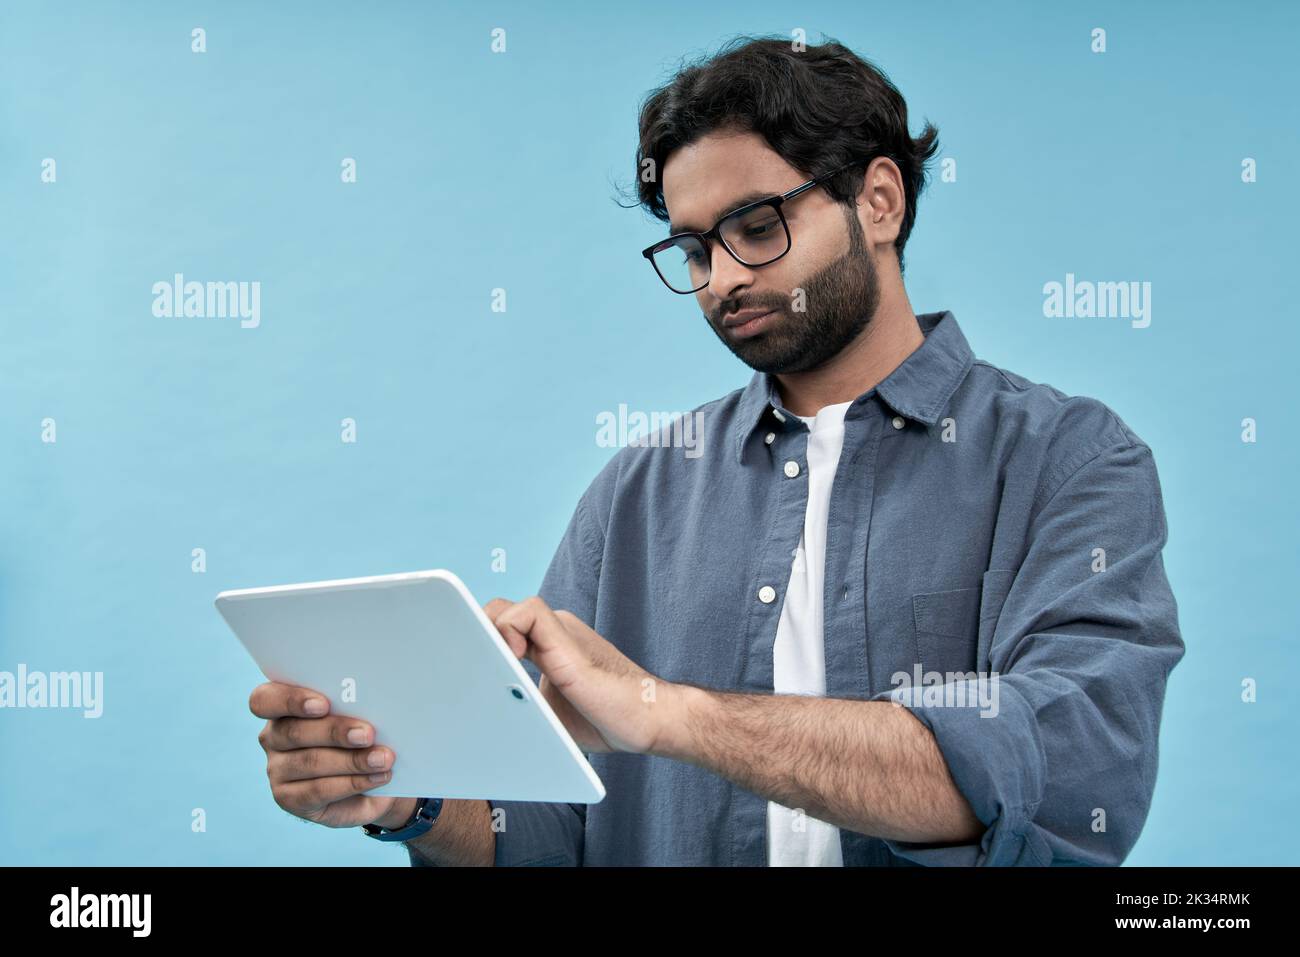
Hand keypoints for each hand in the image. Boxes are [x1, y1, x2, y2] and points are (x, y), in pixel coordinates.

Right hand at [249, 681, 410, 828]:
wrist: (372, 776)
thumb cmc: (362, 734)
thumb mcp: (359, 715)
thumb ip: (355, 706)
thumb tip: (377, 700)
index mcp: (282, 706)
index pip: (264, 700)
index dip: (291, 700)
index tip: (323, 704)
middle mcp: (273, 737)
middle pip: (294, 731)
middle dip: (335, 731)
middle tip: (368, 734)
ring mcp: (277, 770)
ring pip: (310, 761)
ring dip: (352, 760)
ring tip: (382, 759)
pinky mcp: (290, 799)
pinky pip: (319, 790)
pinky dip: (353, 783)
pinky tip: (377, 777)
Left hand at [483, 596, 682, 754]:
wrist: (649, 719)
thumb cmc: (606, 719)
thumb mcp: (548, 712)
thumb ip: (520, 700)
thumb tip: (484, 713)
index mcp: (547, 645)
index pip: (500, 627)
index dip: (478, 640)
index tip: (464, 666)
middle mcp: (552, 632)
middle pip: (495, 614)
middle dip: (472, 637)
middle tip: (464, 669)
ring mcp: (560, 632)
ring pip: (504, 608)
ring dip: (484, 633)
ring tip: (483, 665)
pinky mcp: (566, 640)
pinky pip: (528, 613)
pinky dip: (508, 630)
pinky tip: (511, 659)